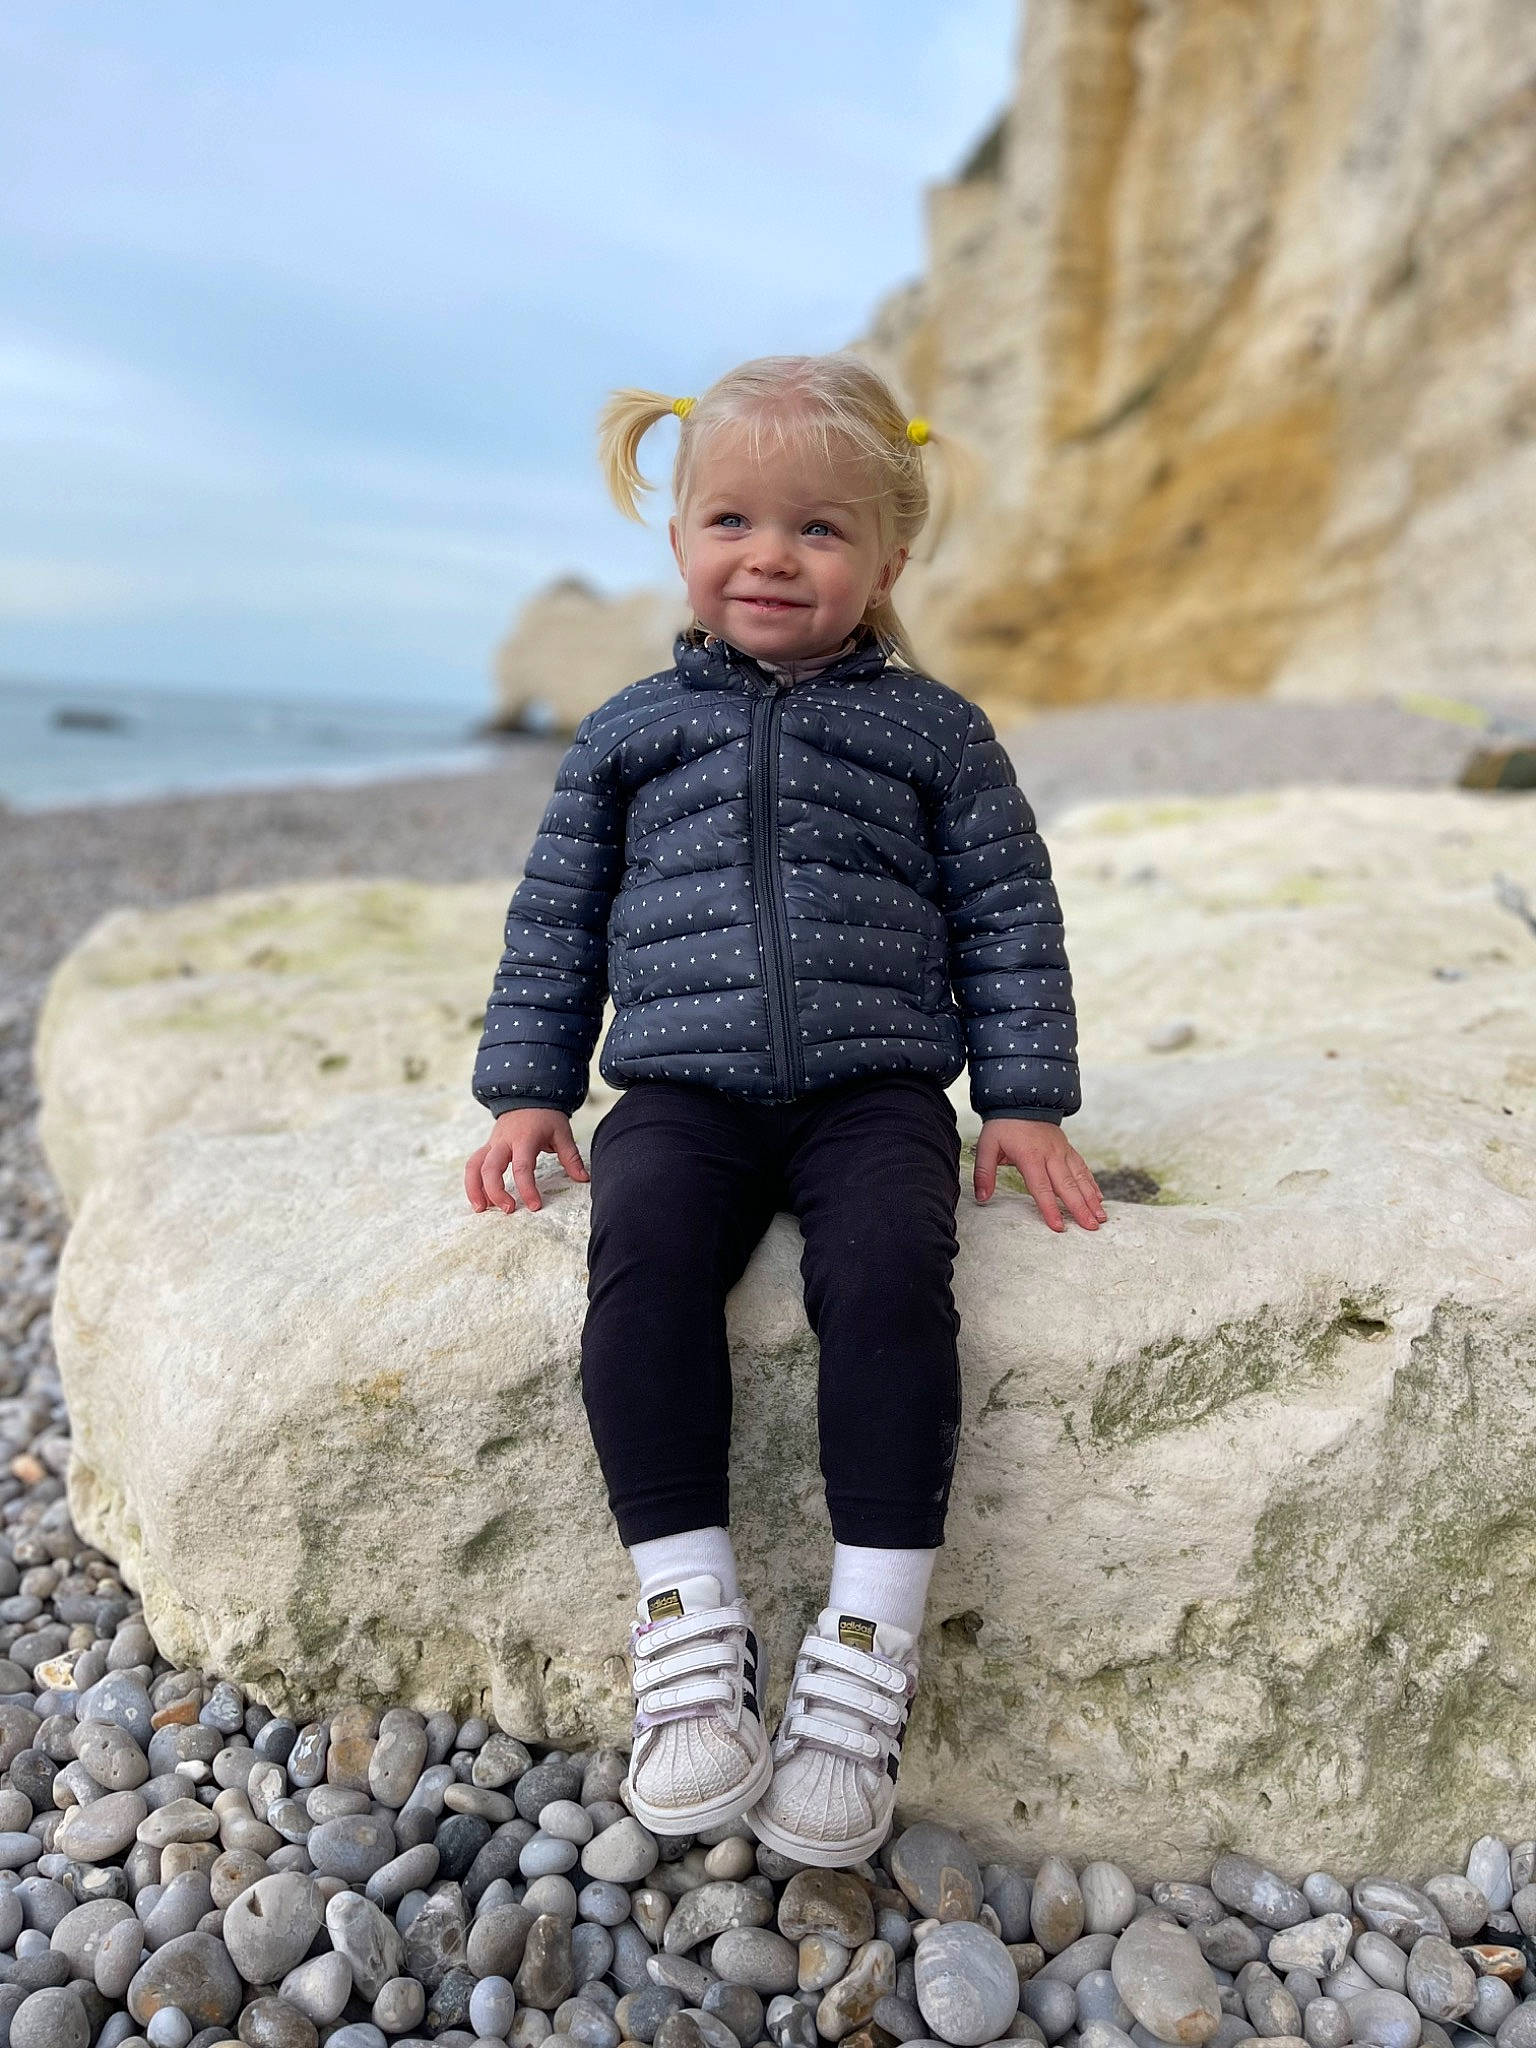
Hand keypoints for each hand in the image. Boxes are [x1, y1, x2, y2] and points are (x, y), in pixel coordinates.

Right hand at [465, 1108, 589, 1214]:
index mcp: (525, 1138)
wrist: (527, 1094)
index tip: (534, 1206)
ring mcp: (492, 1143)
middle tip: (509, 1210)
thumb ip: (571, 1157)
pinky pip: (473, 1165)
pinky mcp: (487, 1147)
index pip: (522, 1167)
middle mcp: (504, 1141)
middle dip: (496, 1191)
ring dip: (474, 1189)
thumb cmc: (546, 1116)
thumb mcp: (562, 1133)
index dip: (527, 1189)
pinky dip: (473, 1183)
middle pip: (490, 1168)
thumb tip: (583, 1179)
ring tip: (482, 1209)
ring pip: (474, 1166)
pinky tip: (481, 1199)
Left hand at [973, 1119, 1105, 1231]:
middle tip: (1091, 1227)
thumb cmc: (1002, 1126)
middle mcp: (1051, 1154)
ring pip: (1080, 1178)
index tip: (1059, 1226)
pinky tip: (1099, 1198)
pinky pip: (1082, 1168)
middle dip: (1080, 1208)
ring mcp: (1062, 1151)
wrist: (1021, 1099)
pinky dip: (1092, 1183)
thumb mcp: (986, 1146)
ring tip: (1100, 1217)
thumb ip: (984, 1172)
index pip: (1041, 1187)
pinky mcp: (1067, 1149)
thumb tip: (982, 1198)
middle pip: (1067, 1186)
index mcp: (1030, 1156)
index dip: (1050, 1208)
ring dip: (1091, 1198)